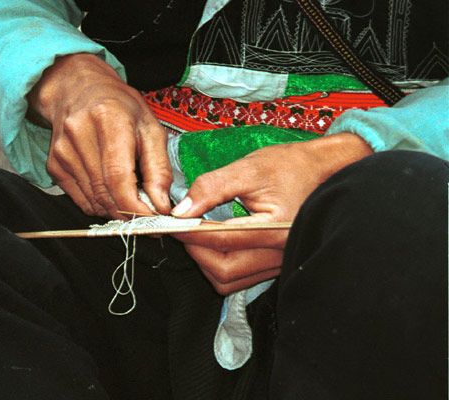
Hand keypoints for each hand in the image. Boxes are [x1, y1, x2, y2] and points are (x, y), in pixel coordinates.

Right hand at [27, 53, 172, 218]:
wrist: (78, 89)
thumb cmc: (120, 106)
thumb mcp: (150, 128)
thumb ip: (159, 169)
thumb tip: (161, 204)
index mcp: (109, 119)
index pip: (118, 177)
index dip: (135, 206)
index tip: (152, 218)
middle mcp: (80, 134)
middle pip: (105, 192)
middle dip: (129, 212)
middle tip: (148, 215)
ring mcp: (63, 151)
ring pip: (93, 200)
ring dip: (116, 210)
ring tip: (131, 200)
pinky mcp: (54, 164)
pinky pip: (80, 200)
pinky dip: (100, 204)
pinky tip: (111, 192)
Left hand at [171, 133, 372, 294]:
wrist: (324, 171)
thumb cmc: (291, 166)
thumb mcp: (249, 169)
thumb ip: (211, 188)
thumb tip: (181, 211)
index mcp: (276, 229)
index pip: (222, 240)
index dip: (190, 233)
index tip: (171, 222)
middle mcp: (280, 253)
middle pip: (224, 270)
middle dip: (196, 252)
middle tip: (182, 229)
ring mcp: (278, 263)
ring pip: (229, 281)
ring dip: (205, 262)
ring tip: (196, 236)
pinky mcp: (274, 265)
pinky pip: (240, 278)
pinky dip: (219, 265)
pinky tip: (213, 244)